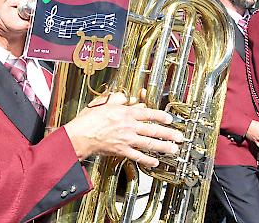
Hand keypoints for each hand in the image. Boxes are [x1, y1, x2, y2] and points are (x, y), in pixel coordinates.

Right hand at [64, 92, 183, 167]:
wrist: (79, 136)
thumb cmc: (88, 120)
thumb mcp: (102, 103)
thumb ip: (117, 99)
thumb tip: (127, 97)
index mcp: (125, 113)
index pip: (148, 113)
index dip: (161, 116)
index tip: (170, 118)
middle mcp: (129, 126)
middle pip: (153, 130)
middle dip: (169, 134)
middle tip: (179, 137)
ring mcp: (126, 139)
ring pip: (149, 144)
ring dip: (164, 147)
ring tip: (173, 149)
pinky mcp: (122, 150)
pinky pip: (138, 156)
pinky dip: (148, 160)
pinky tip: (155, 161)